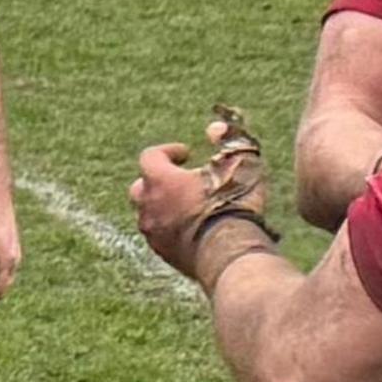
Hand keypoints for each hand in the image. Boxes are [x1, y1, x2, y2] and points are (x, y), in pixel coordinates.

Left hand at [131, 105, 270, 282]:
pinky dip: (172, 228)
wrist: (228, 252)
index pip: (149, 156)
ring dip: (165, 206)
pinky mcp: (162, 253)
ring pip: (148, 213)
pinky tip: (195, 228)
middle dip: (158, 180)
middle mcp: (147, 205)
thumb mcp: (240, 161)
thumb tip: (214, 127)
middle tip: (182, 180)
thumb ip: (229, 139)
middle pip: (140, 186)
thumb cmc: (234, 203)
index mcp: (160, 180)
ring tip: (191, 205)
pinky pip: (160, 236)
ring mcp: (152, 232)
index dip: (167, 150)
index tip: (186, 153)